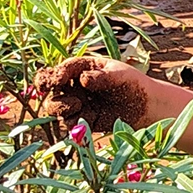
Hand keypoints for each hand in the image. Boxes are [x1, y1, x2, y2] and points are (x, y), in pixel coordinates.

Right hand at [33, 56, 150, 130]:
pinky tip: (86, 119)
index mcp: (82, 69)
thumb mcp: (120, 75)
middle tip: (49, 90)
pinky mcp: (82, 120)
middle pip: (50, 88)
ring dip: (59, 106)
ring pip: (55, 106)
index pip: (61, 69)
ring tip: (77, 104)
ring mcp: (77, 103)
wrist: (146, 106)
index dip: (54, 74)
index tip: (56, 80)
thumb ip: (102, 77)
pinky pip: (70, 123)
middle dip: (46, 88)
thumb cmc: (133, 83)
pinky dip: (74, 122)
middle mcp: (75, 86)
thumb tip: (84, 78)